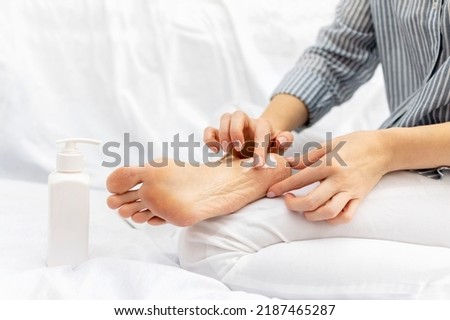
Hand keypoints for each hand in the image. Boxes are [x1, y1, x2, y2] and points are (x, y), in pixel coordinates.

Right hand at [204, 111, 292, 166]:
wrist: (259, 146)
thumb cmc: (271, 146)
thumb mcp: (281, 144)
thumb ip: (285, 140)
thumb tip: (282, 140)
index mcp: (262, 125)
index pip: (261, 130)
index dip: (260, 147)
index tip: (258, 164)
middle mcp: (246, 122)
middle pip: (237, 114)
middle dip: (236, 131)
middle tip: (237, 148)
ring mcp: (232, 127)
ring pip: (224, 118)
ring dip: (223, 134)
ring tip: (226, 150)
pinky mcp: (220, 134)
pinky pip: (210, 129)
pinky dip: (209, 138)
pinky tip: (215, 151)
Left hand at [267, 131, 390, 223]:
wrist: (383, 148)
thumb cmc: (354, 143)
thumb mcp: (329, 144)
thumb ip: (308, 157)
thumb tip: (288, 163)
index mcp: (329, 164)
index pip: (300, 179)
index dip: (282, 187)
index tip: (270, 192)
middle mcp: (339, 180)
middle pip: (312, 201)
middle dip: (294, 205)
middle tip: (287, 201)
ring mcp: (351, 191)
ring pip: (328, 212)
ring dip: (312, 215)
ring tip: (304, 210)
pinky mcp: (360, 198)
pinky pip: (346, 216)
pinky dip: (333, 220)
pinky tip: (323, 214)